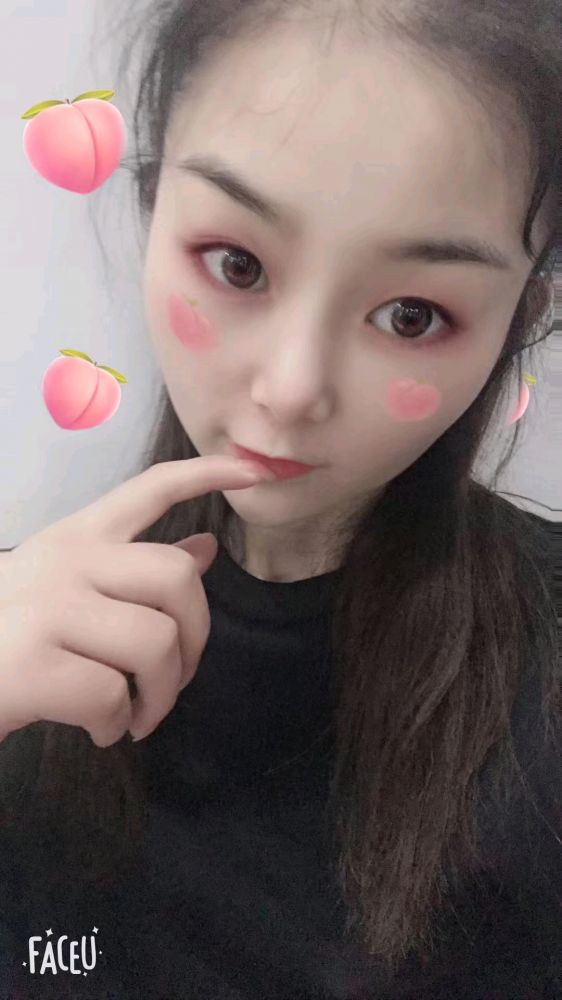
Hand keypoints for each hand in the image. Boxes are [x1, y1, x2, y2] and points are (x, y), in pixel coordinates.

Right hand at [0, 456, 270, 746]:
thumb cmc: (8, 636)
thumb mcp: (69, 590)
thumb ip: (132, 569)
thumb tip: (204, 550)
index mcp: (75, 536)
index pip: (150, 488)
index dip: (205, 476)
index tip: (253, 472)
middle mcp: (63, 559)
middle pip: (177, 581)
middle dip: (196, 642)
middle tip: (173, 680)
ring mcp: (46, 608)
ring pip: (155, 644)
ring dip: (161, 697)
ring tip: (136, 715)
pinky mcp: (31, 663)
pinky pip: (114, 696)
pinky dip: (117, 725)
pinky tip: (98, 730)